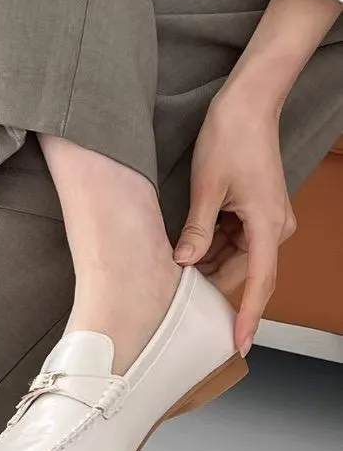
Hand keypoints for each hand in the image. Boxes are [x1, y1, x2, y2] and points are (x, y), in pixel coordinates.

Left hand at [174, 96, 295, 354]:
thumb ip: (197, 230)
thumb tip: (185, 264)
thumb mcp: (207, 188)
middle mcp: (274, 227)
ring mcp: (266, 220)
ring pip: (236, 258)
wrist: (248, 105)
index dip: (247, 316)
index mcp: (267, 225)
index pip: (259, 283)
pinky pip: (235, 242)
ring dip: (209, 265)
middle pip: (243, 273)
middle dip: (212, 284)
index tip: (239, 344)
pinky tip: (188, 248)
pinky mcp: (256, 212)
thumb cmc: (229, 139)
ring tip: (177, 269)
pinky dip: (212, 248)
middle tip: (177, 298)